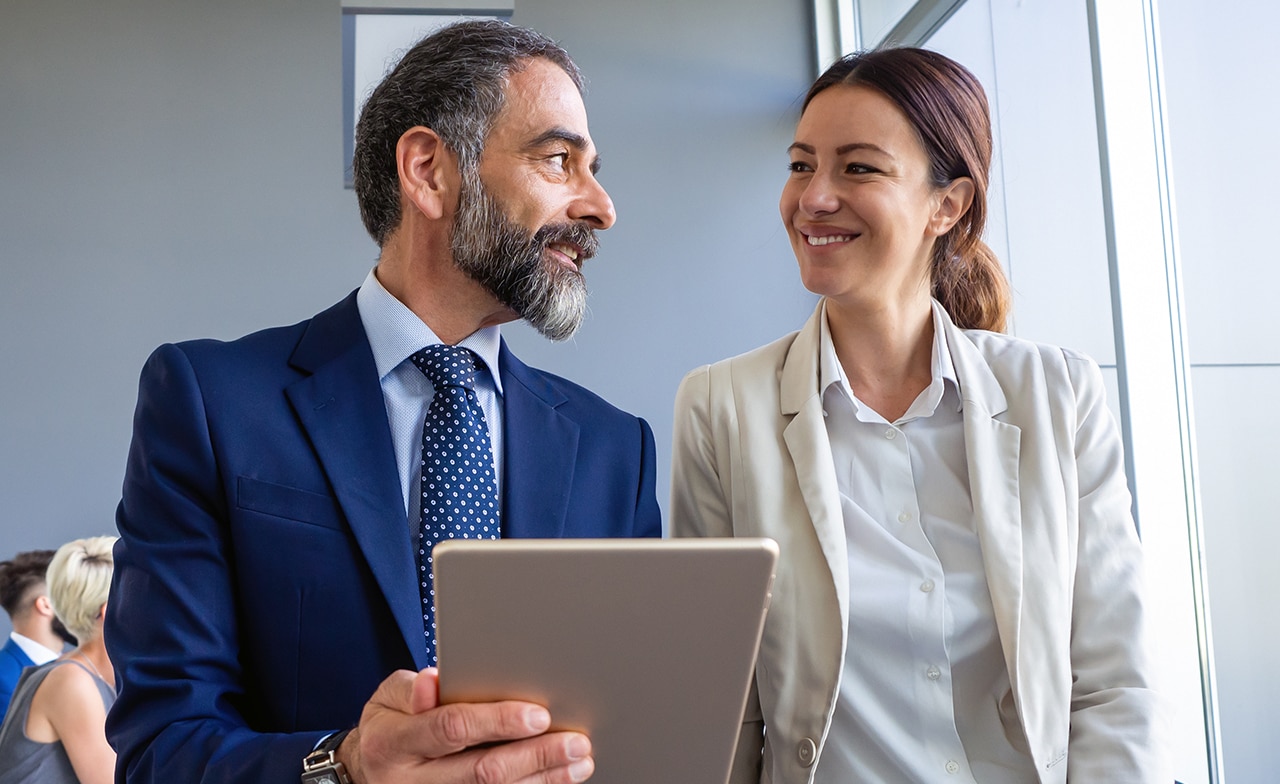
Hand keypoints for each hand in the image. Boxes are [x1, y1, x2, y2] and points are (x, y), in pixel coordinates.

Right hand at [337, 668, 593, 783]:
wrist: (370, 771)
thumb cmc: (391, 724)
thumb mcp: (388, 698)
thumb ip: (413, 690)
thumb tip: (434, 682)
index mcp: (393, 743)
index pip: (451, 729)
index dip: (497, 721)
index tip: (539, 714)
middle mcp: (411, 781)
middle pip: (482, 771)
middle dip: (535, 755)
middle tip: (575, 742)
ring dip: (543, 779)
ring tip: (578, 762)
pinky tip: (556, 780)